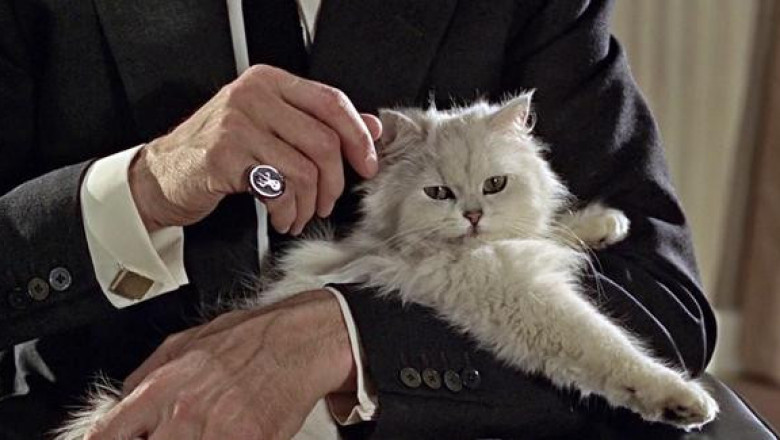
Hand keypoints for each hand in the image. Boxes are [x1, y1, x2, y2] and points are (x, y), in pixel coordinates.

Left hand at [84, 290, 354, 439]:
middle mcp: (184, 414)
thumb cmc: (246, 339)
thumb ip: (145, 377)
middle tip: (168, 433)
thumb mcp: (182, 344)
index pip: (105, 436)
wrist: (296, 342)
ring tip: (200, 431)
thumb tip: (119, 403)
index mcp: (160, 388)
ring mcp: (217, 433)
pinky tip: (227, 432)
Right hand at [130, 64, 382, 233]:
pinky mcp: (225, 156)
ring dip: (309, 204)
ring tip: (300, 214)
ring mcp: (237, 124)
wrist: (163, 175)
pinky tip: (281, 217)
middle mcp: (254, 95)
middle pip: (324, 141)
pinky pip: (278, 188)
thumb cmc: (219, 152)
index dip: (358, 137)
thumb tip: (370, 128)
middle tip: (327, 202)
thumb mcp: (270, 129)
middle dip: (335, 182)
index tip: (368, 164)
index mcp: (270, 82)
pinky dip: (287, 211)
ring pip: (304, 169)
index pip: (332, 102)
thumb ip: (317, 124)